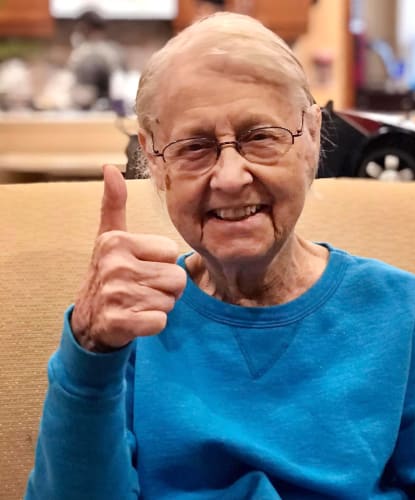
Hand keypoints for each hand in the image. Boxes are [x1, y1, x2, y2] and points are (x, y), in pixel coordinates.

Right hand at [71, 165, 186, 351]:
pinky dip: (153, 324)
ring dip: (159, 305)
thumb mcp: (109, 237)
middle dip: (165, 287)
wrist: (89, 319)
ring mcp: (116, 295)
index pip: (172, 252)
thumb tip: (110, 167)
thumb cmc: (108, 273)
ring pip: (170, 300)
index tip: (142, 267)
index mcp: (117, 241)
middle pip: (176, 278)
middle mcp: (115, 265)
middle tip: (142, 288)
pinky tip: (135, 319)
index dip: (163, 263)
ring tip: (138, 302)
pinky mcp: (119, 322)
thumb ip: (114, 204)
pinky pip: (160, 322)